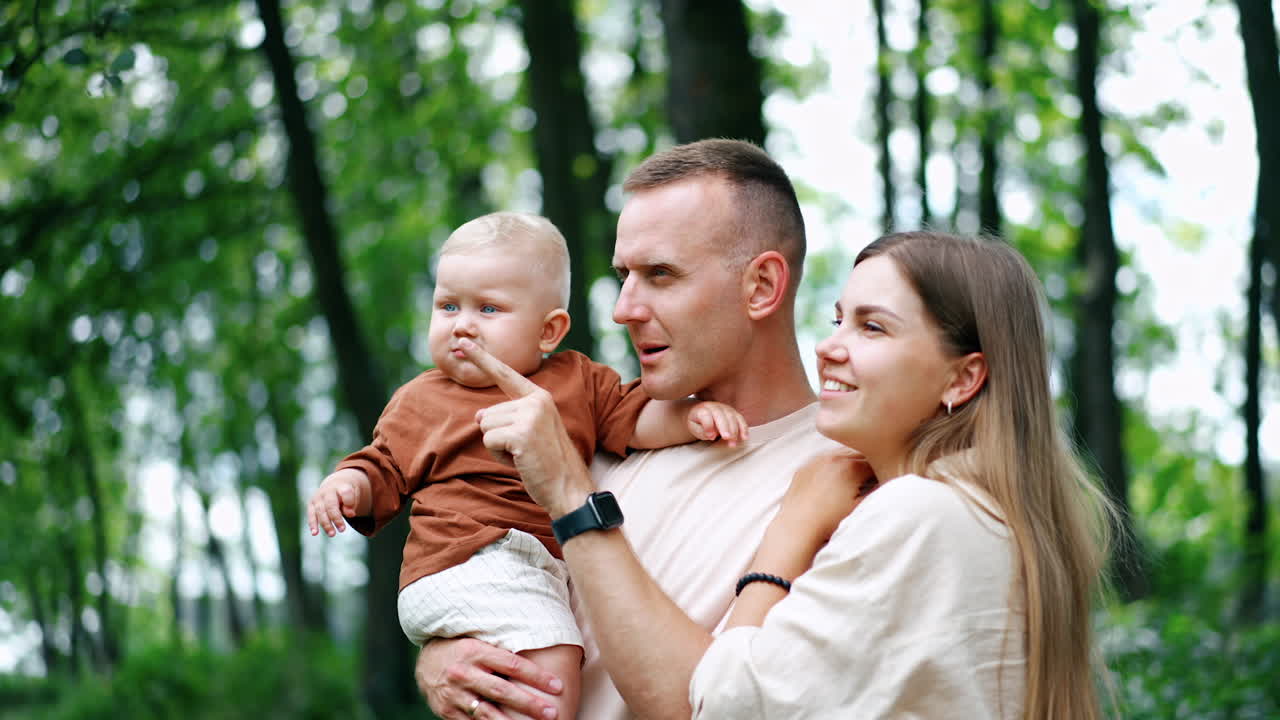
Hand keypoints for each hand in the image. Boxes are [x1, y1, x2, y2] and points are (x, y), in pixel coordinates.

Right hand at [306, 468, 369, 536]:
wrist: (335, 484)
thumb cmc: (347, 492)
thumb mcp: (354, 495)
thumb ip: (352, 504)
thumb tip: (350, 514)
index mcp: (341, 486)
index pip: (345, 493)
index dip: (349, 503)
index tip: (352, 514)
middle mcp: (328, 490)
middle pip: (331, 505)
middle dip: (336, 518)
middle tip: (342, 530)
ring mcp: (318, 496)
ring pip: (320, 511)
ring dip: (326, 524)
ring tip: (332, 534)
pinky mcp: (311, 503)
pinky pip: (311, 514)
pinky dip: (313, 524)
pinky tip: (314, 533)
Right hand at [417, 637, 562, 719]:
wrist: (425, 663)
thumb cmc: (462, 650)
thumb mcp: (479, 643)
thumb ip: (501, 652)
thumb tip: (538, 650)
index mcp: (475, 651)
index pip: (512, 664)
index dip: (536, 676)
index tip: (557, 685)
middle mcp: (463, 673)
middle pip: (502, 690)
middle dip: (529, 703)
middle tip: (551, 712)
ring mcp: (454, 694)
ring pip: (487, 712)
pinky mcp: (447, 711)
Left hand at [457, 338, 592, 516]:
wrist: (569, 488)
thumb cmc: (548, 463)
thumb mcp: (530, 432)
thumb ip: (507, 417)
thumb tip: (479, 414)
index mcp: (539, 396)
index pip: (505, 374)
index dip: (482, 357)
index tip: (464, 342)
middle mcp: (536, 400)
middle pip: (487, 413)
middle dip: (498, 437)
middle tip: (524, 450)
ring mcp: (530, 415)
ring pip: (485, 427)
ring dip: (498, 447)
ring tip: (523, 455)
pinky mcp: (521, 433)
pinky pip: (489, 441)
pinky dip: (499, 456)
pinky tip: (521, 461)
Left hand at [686, 401, 748, 446]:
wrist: (700, 413)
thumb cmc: (697, 422)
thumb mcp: (694, 428)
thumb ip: (701, 431)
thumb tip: (712, 435)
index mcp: (701, 409)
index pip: (705, 414)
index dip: (708, 425)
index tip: (711, 436)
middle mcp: (714, 406)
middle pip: (720, 415)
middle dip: (725, 427)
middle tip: (727, 438)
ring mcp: (724, 408)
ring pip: (732, 416)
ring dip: (735, 430)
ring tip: (733, 442)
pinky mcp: (732, 412)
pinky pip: (740, 419)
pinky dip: (743, 428)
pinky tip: (744, 437)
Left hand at [752, 449, 874, 576]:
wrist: (797, 527)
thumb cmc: (830, 521)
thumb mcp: (859, 508)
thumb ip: (877, 492)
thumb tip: (891, 482)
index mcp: (850, 467)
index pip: (875, 461)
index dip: (881, 468)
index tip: (883, 476)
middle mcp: (833, 458)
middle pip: (858, 454)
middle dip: (866, 462)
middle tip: (869, 477)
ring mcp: (816, 460)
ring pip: (841, 454)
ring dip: (849, 462)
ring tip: (852, 479)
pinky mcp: (804, 466)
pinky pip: (823, 459)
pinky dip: (831, 465)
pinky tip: (833, 479)